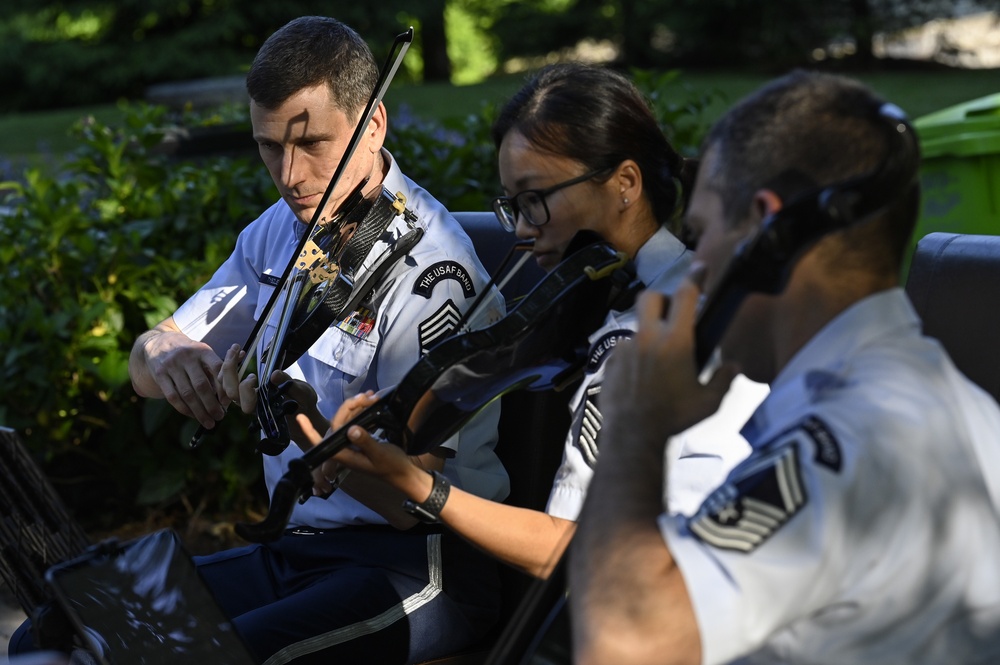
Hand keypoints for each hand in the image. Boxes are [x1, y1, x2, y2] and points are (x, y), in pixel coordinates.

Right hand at [140, 329, 227, 428]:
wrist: (159, 342)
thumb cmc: (189, 352)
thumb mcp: (203, 351)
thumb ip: (220, 362)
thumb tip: (242, 358)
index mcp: (202, 350)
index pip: (217, 368)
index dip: (223, 386)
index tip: (228, 402)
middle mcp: (187, 356)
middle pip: (201, 385)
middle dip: (212, 404)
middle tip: (220, 417)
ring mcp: (171, 365)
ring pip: (187, 394)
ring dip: (199, 411)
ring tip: (208, 422)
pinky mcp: (159, 374)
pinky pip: (172, 396)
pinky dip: (184, 409)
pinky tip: (192, 416)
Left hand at [292, 391, 382, 494]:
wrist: (403, 473)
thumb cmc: (392, 466)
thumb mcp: (380, 454)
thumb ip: (366, 442)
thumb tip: (351, 429)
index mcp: (346, 455)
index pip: (323, 441)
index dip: (310, 430)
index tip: (300, 417)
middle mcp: (346, 449)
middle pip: (338, 423)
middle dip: (349, 406)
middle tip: (367, 396)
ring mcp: (352, 444)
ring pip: (347, 420)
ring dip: (357, 407)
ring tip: (372, 397)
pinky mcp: (360, 440)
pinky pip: (355, 422)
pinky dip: (362, 411)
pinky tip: (372, 403)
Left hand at [601, 265, 738, 446]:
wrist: (632, 435)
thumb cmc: (675, 418)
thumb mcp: (708, 403)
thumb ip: (724, 380)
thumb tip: (735, 366)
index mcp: (675, 341)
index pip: (685, 295)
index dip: (694, 277)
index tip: (701, 268)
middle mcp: (648, 337)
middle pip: (649, 297)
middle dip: (661, 299)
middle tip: (672, 316)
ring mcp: (626, 348)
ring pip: (636, 327)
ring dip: (648, 335)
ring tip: (656, 361)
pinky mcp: (611, 362)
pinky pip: (624, 350)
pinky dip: (634, 356)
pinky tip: (640, 377)